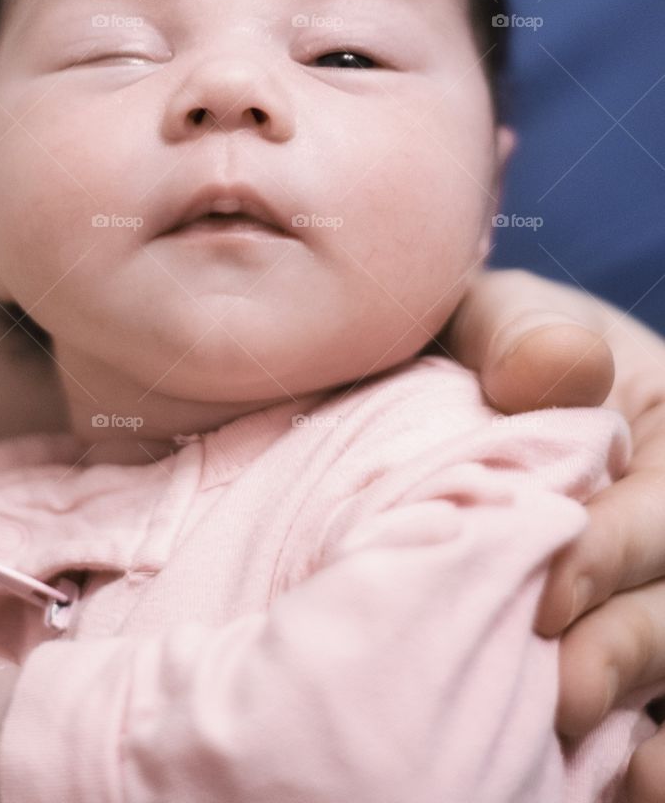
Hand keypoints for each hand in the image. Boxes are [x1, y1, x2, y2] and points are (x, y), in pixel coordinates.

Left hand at [442, 268, 664, 802]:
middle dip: (622, 646)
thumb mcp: (490, 318)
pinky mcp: (621, 663)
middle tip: (555, 687)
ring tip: (566, 737)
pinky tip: (628, 785)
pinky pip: (658, 722)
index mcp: (662, 434)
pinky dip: (651, 762)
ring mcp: (646, 597)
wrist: (434, 408)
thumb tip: (555, 371)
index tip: (549, 589)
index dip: (616, 550)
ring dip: (630, 704)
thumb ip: (520, 330)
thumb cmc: (472, 356)